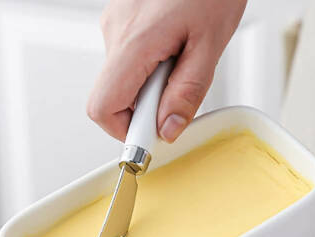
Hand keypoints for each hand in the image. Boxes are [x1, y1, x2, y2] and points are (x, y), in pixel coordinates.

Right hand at [87, 0, 246, 142]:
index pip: (103, 109)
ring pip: (122, 80)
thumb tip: (168, 128)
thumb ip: (188, 91)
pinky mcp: (121, 22)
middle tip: (175, 91)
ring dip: (149, 86)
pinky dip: (148, 68)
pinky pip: (127, 61)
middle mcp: (115, 33)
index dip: (125, 131)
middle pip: (113, 98)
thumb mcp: (211, 42)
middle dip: (144, 108)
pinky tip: (170, 48)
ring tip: (178, 60)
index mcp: (134, 42)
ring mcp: (115, 25)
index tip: (150, 136)